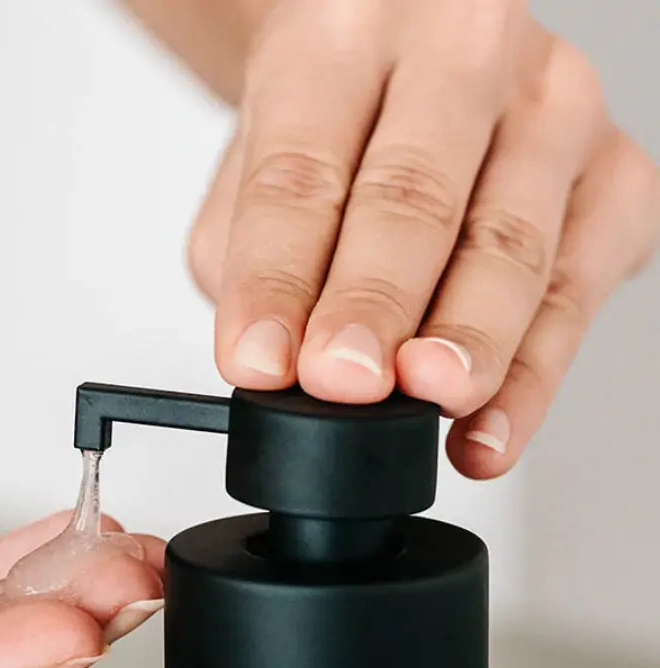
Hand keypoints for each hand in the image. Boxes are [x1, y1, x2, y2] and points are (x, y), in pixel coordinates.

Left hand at [188, 1, 659, 475]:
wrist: (404, 73)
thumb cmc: (332, 126)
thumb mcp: (253, 173)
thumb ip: (249, 262)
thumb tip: (273, 362)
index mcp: (347, 32)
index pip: (302, 171)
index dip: (276, 278)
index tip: (257, 363)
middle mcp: (462, 48)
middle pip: (415, 195)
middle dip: (377, 302)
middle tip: (344, 380)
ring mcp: (553, 106)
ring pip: (511, 243)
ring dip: (471, 339)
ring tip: (432, 402)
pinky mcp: (615, 176)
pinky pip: (574, 293)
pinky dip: (530, 377)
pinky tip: (486, 430)